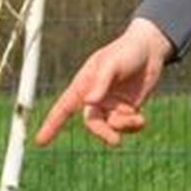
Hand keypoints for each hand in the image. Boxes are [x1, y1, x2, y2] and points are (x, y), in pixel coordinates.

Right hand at [34, 18, 174, 148]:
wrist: (150, 48)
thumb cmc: (126, 51)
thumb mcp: (111, 64)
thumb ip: (101, 83)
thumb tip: (89, 102)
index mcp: (83, 86)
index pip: (63, 108)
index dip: (51, 125)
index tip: (39, 142)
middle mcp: (95, 99)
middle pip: (92, 123)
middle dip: (103, 133)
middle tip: (116, 142)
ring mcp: (111, 105)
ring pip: (112, 127)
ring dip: (124, 126)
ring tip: (138, 119)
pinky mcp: (127, 110)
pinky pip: (127, 127)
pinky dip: (134, 127)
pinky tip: (142, 120)